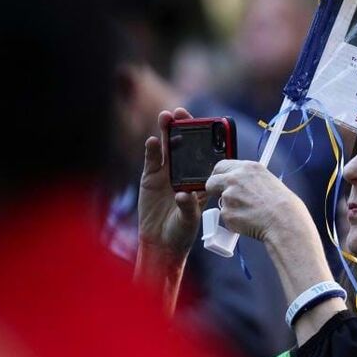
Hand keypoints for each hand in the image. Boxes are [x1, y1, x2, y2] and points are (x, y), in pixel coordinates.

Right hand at [137, 108, 206, 261]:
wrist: (161, 243)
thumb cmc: (182, 231)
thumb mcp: (190, 219)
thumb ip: (188, 207)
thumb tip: (183, 195)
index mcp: (200, 177)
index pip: (203, 153)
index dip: (204, 138)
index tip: (206, 124)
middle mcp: (184, 171)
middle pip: (184, 145)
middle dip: (183, 127)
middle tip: (181, 113)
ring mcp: (166, 173)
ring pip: (167, 148)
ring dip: (166, 132)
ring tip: (165, 117)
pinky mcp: (150, 178)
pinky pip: (151, 161)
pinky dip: (151, 151)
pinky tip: (152, 141)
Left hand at [205, 159, 310, 245]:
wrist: (284, 220)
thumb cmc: (284, 204)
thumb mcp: (269, 180)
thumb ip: (251, 180)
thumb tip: (245, 185)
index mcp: (248, 168)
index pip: (221, 166)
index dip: (220, 175)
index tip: (221, 181)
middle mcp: (235, 178)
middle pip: (212, 181)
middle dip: (214, 190)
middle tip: (225, 198)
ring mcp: (229, 196)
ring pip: (221, 202)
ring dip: (230, 208)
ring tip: (250, 213)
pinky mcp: (227, 213)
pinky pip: (227, 218)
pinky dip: (234, 221)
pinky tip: (249, 221)